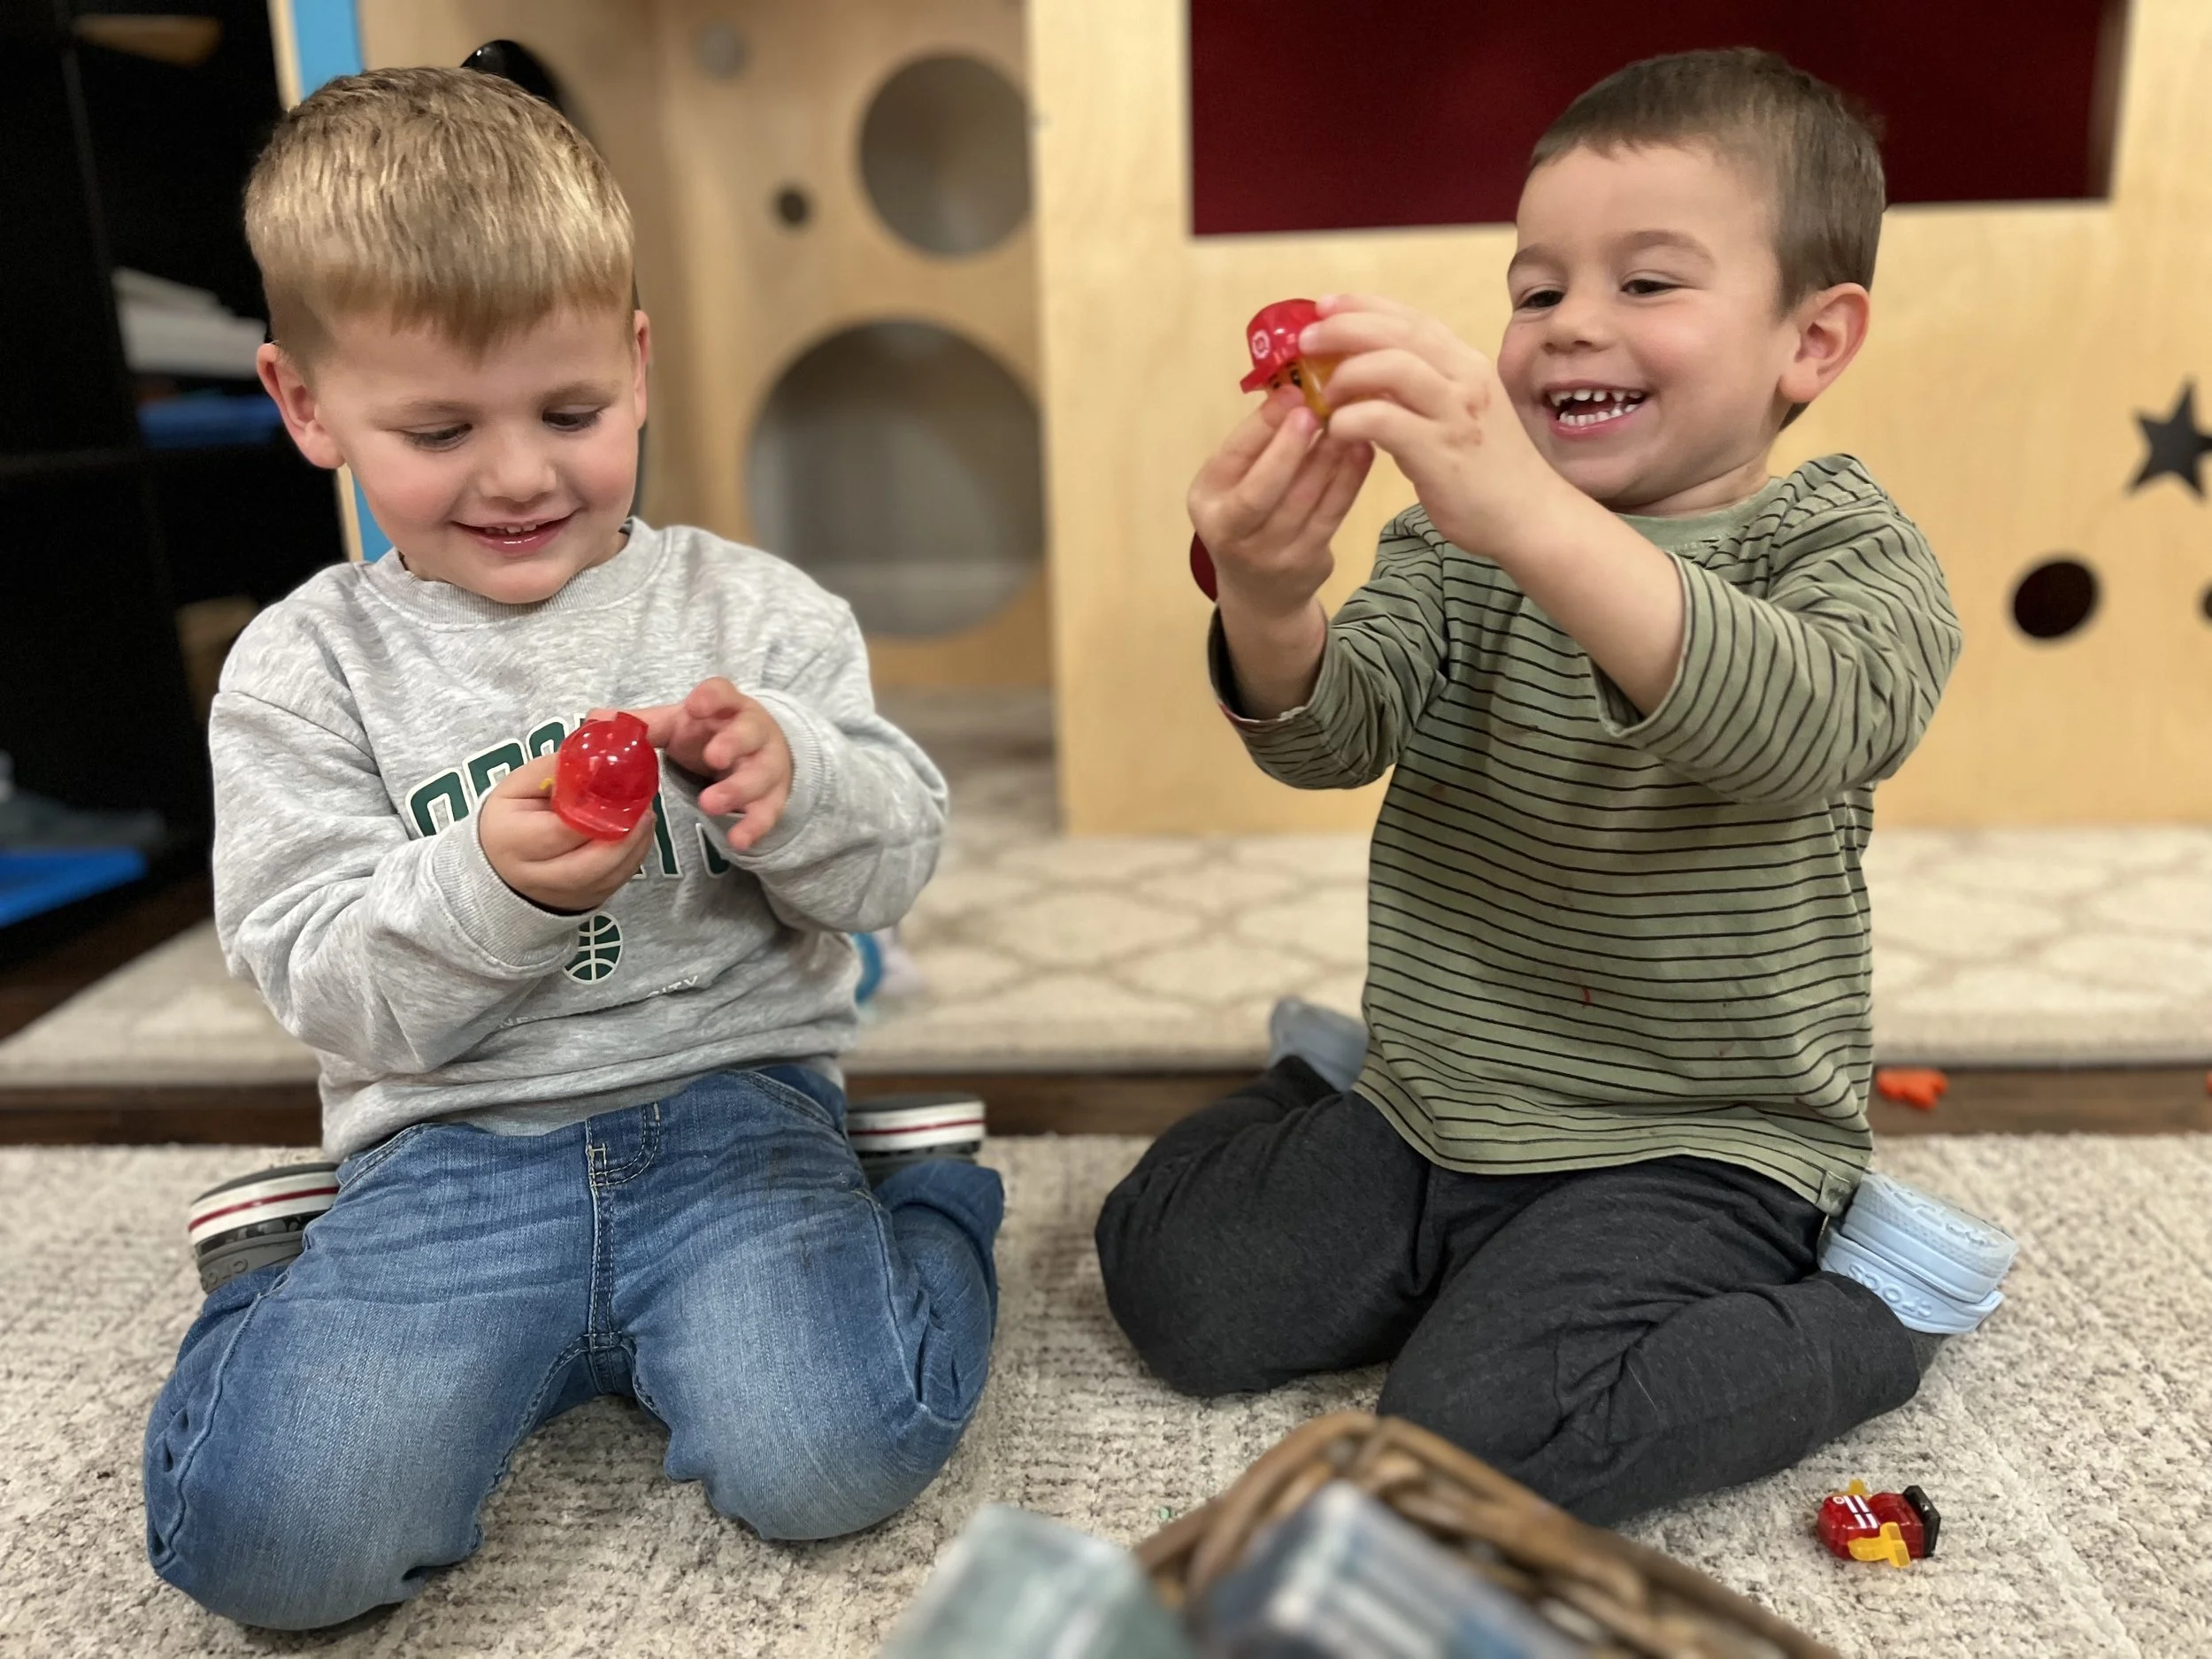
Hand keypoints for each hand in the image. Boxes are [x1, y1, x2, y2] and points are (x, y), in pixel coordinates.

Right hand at [478, 753, 656, 913]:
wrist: (501, 869)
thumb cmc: (511, 821)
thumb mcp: (516, 787)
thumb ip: (552, 770)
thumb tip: (594, 760)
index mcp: (513, 841)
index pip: (563, 829)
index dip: (595, 809)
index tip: (616, 785)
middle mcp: (538, 876)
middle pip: (593, 862)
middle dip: (626, 832)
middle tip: (643, 804)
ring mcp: (565, 894)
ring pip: (611, 874)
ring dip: (636, 842)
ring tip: (645, 813)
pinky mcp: (586, 900)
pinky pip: (619, 880)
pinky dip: (635, 854)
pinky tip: (640, 831)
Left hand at [623, 678, 793, 852]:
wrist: (759, 754)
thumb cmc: (710, 735)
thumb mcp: (679, 726)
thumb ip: (643, 725)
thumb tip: (595, 720)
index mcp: (727, 708)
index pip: (724, 694)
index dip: (712, 698)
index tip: (695, 706)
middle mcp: (754, 732)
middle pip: (750, 733)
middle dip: (733, 744)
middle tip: (714, 757)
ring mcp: (768, 764)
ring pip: (760, 775)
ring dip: (737, 790)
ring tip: (709, 805)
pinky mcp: (774, 796)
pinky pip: (769, 812)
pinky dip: (754, 827)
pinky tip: (737, 840)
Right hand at [1188, 386, 1372, 620]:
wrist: (1260, 591)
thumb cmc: (1248, 517)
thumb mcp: (1235, 481)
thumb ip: (1257, 443)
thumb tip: (1292, 388)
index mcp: (1205, 500)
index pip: (1232, 459)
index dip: (1263, 425)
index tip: (1292, 393)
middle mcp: (1229, 532)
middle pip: (1262, 488)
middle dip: (1290, 446)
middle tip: (1318, 409)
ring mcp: (1269, 553)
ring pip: (1303, 500)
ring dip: (1328, 456)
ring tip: (1348, 421)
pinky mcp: (1306, 562)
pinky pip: (1331, 515)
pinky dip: (1349, 480)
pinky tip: (1362, 450)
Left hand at [1301, 294, 1576, 559]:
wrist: (1528, 516)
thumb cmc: (1487, 469)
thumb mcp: (1458, 413)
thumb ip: (1420, 389)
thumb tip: (1364, 373)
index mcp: (1466, 364)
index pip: (1411, 319)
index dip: (1363, 307)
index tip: (1323, 306)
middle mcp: (1465, 378)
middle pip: (1398, 333)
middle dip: (1345, 328)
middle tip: (1305, 340)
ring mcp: (1456, 413)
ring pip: (1393, 367)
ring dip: (1347, 373)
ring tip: (1321, 393)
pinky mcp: (1442, 452)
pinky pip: (1384, 420)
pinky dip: (1352, 419)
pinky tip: (1336, 431)